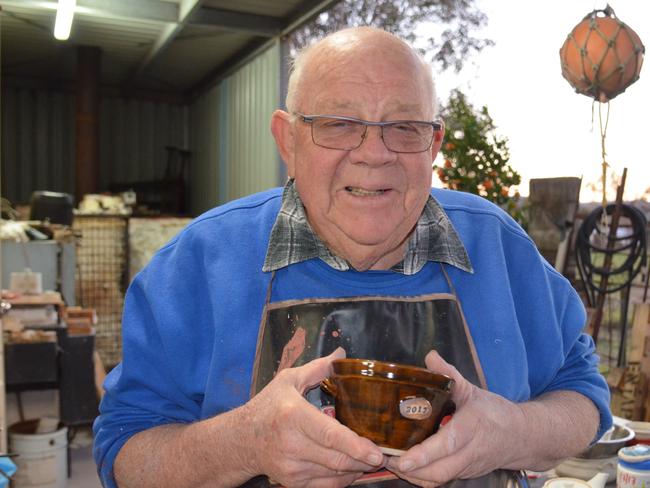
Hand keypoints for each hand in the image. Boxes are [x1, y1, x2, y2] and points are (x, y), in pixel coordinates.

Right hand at [241, 348, 385, 486]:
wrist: (241, 440)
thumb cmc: (267, 407)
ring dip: (356, 468)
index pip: (330, 435)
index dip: (355, 445)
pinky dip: (343, 478)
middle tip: (384, 454)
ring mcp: (292, 467)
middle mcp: (292, 445)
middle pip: (337, 459)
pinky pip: (326, 486)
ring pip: (335, 474)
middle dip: (364, 459)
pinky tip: (352, 467)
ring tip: (370, 458)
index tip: (376, 452)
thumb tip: (341, 354)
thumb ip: (318, 368)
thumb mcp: (288, 380)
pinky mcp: (292, 483)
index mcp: (294, 416)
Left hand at [386, 350, 525, 486]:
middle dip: (410, 470)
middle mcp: (470, 451)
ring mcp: (467, 467)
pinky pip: (441, 481)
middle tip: (385, 458)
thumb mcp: (472, 389)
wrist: (522, 437)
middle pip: (439, 471)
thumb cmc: (495, 412)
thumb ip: (449, 374)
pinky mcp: (465, 474)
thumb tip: (430, 357)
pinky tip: (405, 469)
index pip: (447, 444)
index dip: (424, 454)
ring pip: (438, 480)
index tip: (402, 458)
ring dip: (413, 477)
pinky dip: (422, 479)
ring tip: (390, 463)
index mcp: (472, 427)